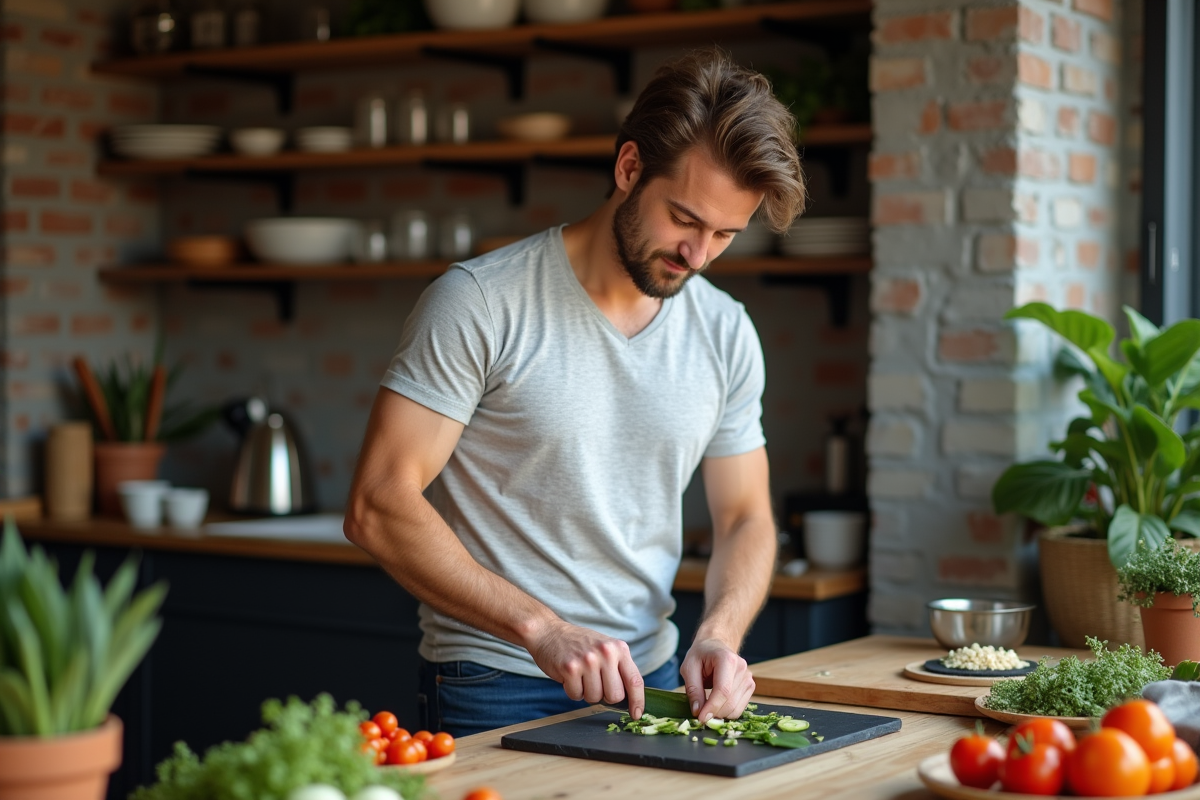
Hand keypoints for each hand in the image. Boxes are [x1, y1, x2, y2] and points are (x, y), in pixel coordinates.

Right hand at [526, 619, 645, 716]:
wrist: (549, 632)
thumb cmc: (579, 644)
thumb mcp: (606, 648)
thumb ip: (618, 668)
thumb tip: (630, 699)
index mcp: (619, 648)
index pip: (635, 681)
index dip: (637, 701)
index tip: (636, 714)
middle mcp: (606, 653)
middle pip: (615, 696)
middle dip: (605, 696)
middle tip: (594, 682)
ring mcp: (588, 660)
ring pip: (595, 698)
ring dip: (586, 693)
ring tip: (580, 675)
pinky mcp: (570, 668)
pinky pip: (576, 696)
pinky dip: (572, 690)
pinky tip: (569, 676)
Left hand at [680, 638, 753, 722]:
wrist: (715, 645)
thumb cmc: (700, 654)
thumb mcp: (688, 667)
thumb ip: (692, 689)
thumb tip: (697, 711)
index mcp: (727, 659)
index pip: (723, 690)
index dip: (712, 708)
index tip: (700, 719)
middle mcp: (742, 668)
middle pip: (730, 702)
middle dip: (714, 713)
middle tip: (699, 715)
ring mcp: (748, 678)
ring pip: (736, 709)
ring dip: (720, 714)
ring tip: (707, 706)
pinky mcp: (750, 686)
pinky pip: (739, 708)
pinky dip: (726, 712)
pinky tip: (716, 704)